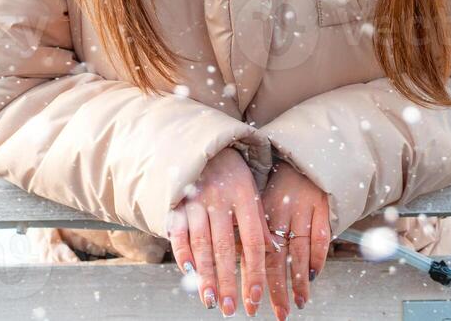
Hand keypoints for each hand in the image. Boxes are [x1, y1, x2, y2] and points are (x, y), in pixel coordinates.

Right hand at [168, 146, 271, 316]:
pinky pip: (179, 233)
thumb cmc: (232, 174)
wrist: (203, 146)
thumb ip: (259, 222)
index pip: (253, 241)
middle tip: (232, 310)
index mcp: (245, 197)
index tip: (255, 298)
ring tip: (212, 301)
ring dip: (206, 276)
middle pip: (225, 248)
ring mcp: (196, 201)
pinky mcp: (177, 203)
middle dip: (228, 282)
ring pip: (202, 245)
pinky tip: (189, 273)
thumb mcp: (252, 191)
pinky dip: (183, 254)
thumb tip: (273, 253)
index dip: (254, 271)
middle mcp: (220, 200)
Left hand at [261, 159, 331, 319]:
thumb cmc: (276, 183)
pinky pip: (321, 237)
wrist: (301, 152)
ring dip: (299, 280)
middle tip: (279, 314)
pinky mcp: (323, 206)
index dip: (253, 280)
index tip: (251, 304)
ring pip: (300, 251)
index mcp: (261, 211)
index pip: (255, 253)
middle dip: (277, 289)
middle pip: (277, 257)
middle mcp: (280, 212)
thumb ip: (246, 229)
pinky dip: (318, 258)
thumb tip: (228, 260)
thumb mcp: (256, 201)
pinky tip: (314, 276)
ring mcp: (303, 209)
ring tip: (298, 302)